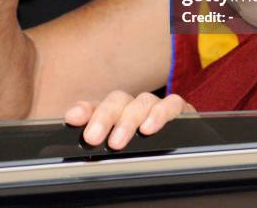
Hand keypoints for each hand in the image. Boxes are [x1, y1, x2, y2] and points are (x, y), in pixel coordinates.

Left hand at [65, 91, 195, 149]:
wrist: (185, 157)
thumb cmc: (145, 157)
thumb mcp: (117, 154)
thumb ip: (101, 149)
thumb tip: (79, 156)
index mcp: (115, 116)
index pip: (96, 107)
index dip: (85, 110)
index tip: (72, 118)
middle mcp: (134, 107)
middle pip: (117, 100)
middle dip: (103, 117)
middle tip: (92, 138)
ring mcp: (156, 106)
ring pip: (142, 101)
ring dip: (128, 120)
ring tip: (117, 142)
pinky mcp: (179, 109)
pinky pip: (172, 103)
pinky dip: (160, 113)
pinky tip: (149, 128)